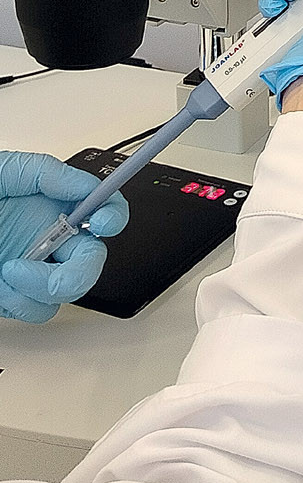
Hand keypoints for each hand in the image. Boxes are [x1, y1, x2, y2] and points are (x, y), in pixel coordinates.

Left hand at [0, 152, 128, 322]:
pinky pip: (36, 310)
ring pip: (67, 293)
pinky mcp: (13, 295)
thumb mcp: (5, 173)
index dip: (113, 217)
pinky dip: (22, 301)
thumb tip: (85, 185)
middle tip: (56, 271)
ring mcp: (32, 269)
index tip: (100, 221)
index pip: (102, 210)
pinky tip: (3, 283)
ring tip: (11, 271)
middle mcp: (47, 239)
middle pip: (92, 260)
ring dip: (42, 287)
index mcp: (51, 205)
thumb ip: (46, 173)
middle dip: (80, 270)